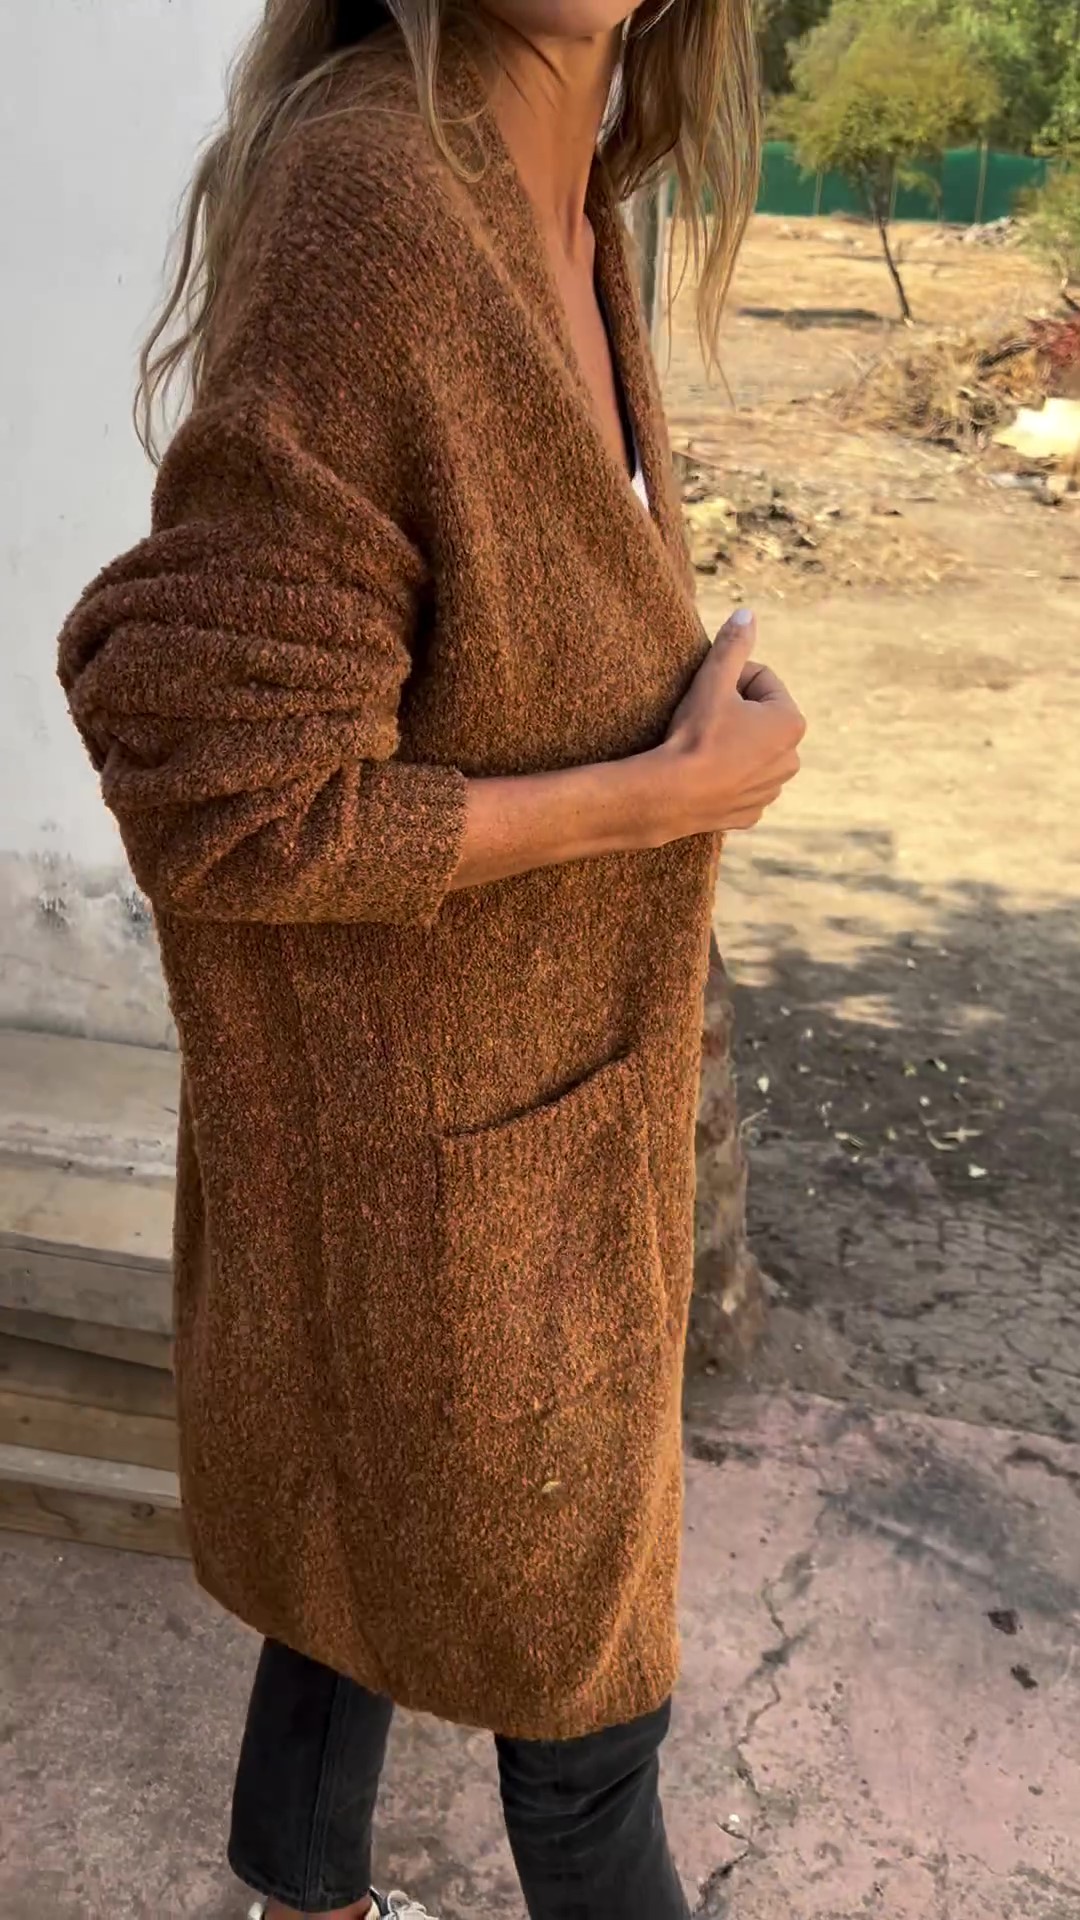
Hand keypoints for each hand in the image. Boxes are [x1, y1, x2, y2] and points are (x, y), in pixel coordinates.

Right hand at [658, 609, 804, 833]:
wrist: (670, 795)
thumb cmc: (695, 734)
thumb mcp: (713, 681)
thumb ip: (734, 645)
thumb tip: (747, 614)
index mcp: (791, 722)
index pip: (761, 681)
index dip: (731, 681)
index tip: (709, 694)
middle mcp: (792, 758)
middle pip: (759, 718)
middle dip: (736, 713)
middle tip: (704, 720)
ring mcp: (772, 789)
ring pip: (751, 751)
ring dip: (733, 744)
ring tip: (703, 747)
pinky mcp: (752, 812)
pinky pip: (741, 783)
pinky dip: (727, 776)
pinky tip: (705, 774)